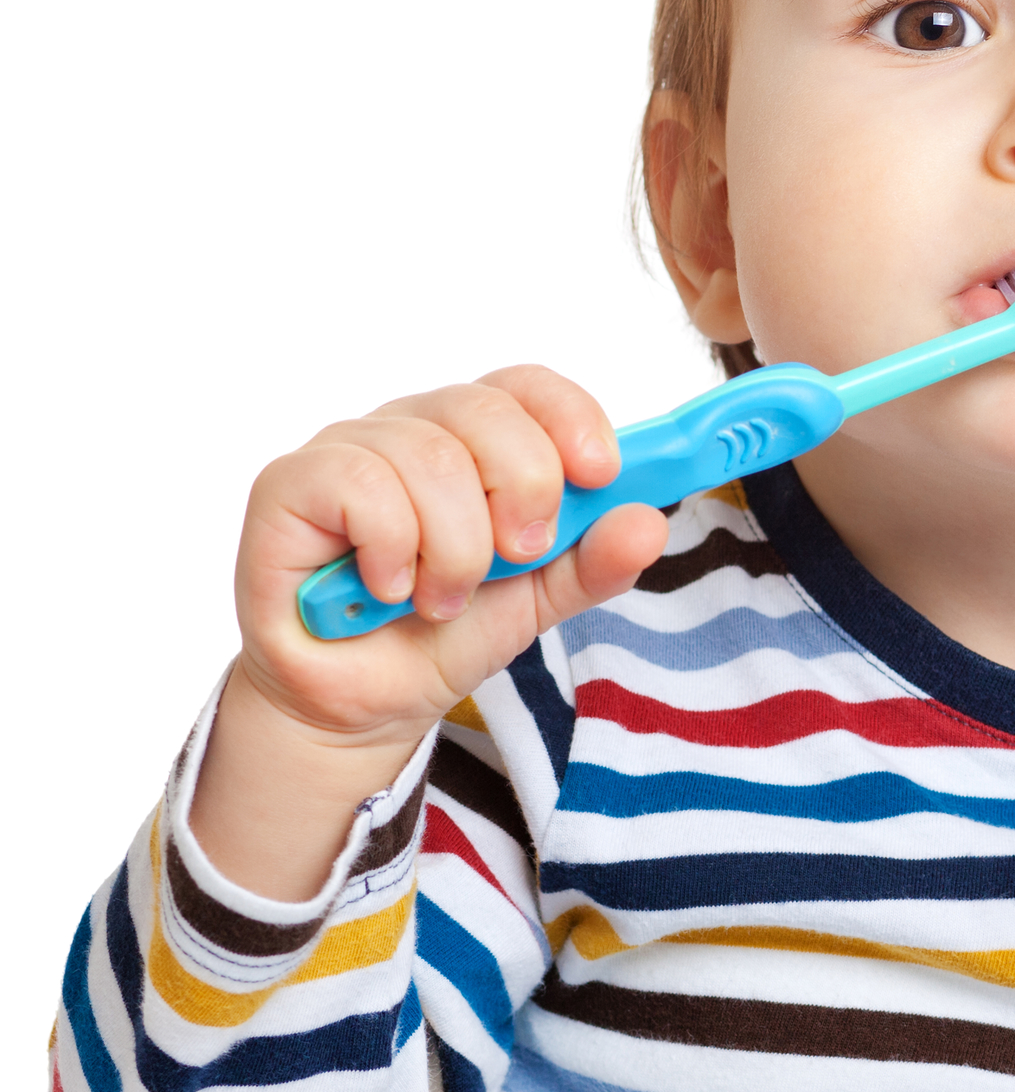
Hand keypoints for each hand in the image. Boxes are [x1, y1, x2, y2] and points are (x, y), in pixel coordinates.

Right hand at [191, 367, 667, 899]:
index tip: (601, 474)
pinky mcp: (288, 485)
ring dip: (455, 547)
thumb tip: (649, 520)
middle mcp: (411, 429)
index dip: (571, 418)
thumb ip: (595, 560)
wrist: (361, 705)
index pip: (527, 385)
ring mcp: (347, 450)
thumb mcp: (538, 600)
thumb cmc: (440, 634)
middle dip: (523, 489)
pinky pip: (361, 484)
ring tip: (442, 598)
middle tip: (517, 556)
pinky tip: (389, 589)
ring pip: (428, 455)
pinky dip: (393, 548)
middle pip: (485, 411)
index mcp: (475, 441)